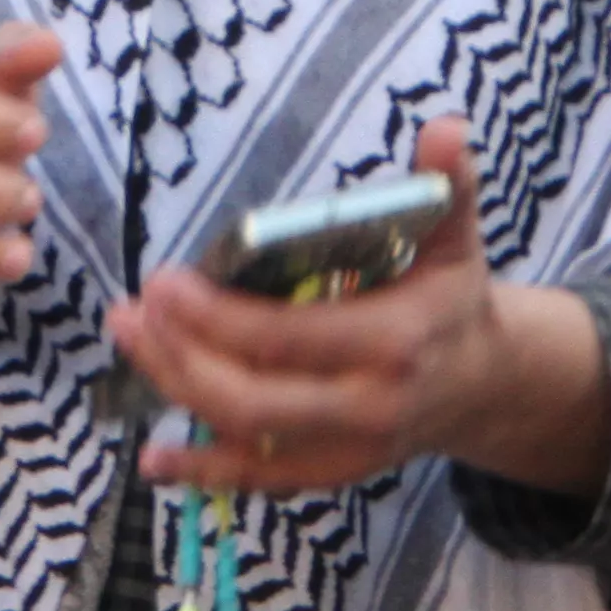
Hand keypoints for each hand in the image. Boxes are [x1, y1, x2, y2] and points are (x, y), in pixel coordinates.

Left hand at [106, 115, 610, 498]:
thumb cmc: (451, 300)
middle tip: (135, 308)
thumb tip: (445, 130)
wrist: (481, 384)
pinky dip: (201, 473)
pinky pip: (257, 480)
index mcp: (394, 343)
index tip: (165, 282)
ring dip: (176, 391)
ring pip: (245, 437)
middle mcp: (368, 407)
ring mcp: (346, 450)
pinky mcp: (328, 473)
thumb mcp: (457, 237)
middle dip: (183, 356)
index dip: (218, 318)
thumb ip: (450, 184)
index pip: (289, 339)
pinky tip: (152, 456)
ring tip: (128, 337)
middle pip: (254, 400)